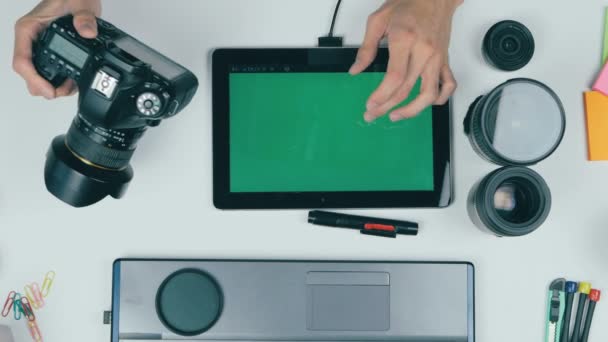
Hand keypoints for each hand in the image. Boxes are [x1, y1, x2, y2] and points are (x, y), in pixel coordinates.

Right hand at [13, 0, 100, 99]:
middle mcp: (31, 40)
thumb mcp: (79, 3)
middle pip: (28, 73)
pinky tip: (73, 82)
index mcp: (28, 30)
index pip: (22, 62)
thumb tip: (88, 32)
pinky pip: (49, 71)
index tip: (50, 91)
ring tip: (71, 87)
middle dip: (44, 87)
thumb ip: (84, 17)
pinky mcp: (51, 51)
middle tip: (65, 91)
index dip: (34, 80)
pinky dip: (60, 81)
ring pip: (38, 75)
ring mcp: (40, 47)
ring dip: (53, 86)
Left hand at [350, 0, 461, 121]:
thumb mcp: (378, 20)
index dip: (381, 95)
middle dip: (386, 106)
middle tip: (372, 114)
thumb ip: (366, 48)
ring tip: (396, 116)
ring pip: (429, 93)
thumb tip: (356, 70)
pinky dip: (439, 98)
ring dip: (412, 110)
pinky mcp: (445, 59)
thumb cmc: (408, 3)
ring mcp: (437, 57)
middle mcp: (423, 51)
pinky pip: (448, 84)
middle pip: (406, 89)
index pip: (395, 77)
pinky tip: (426, 104)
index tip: (370, 105)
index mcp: (404, 40)